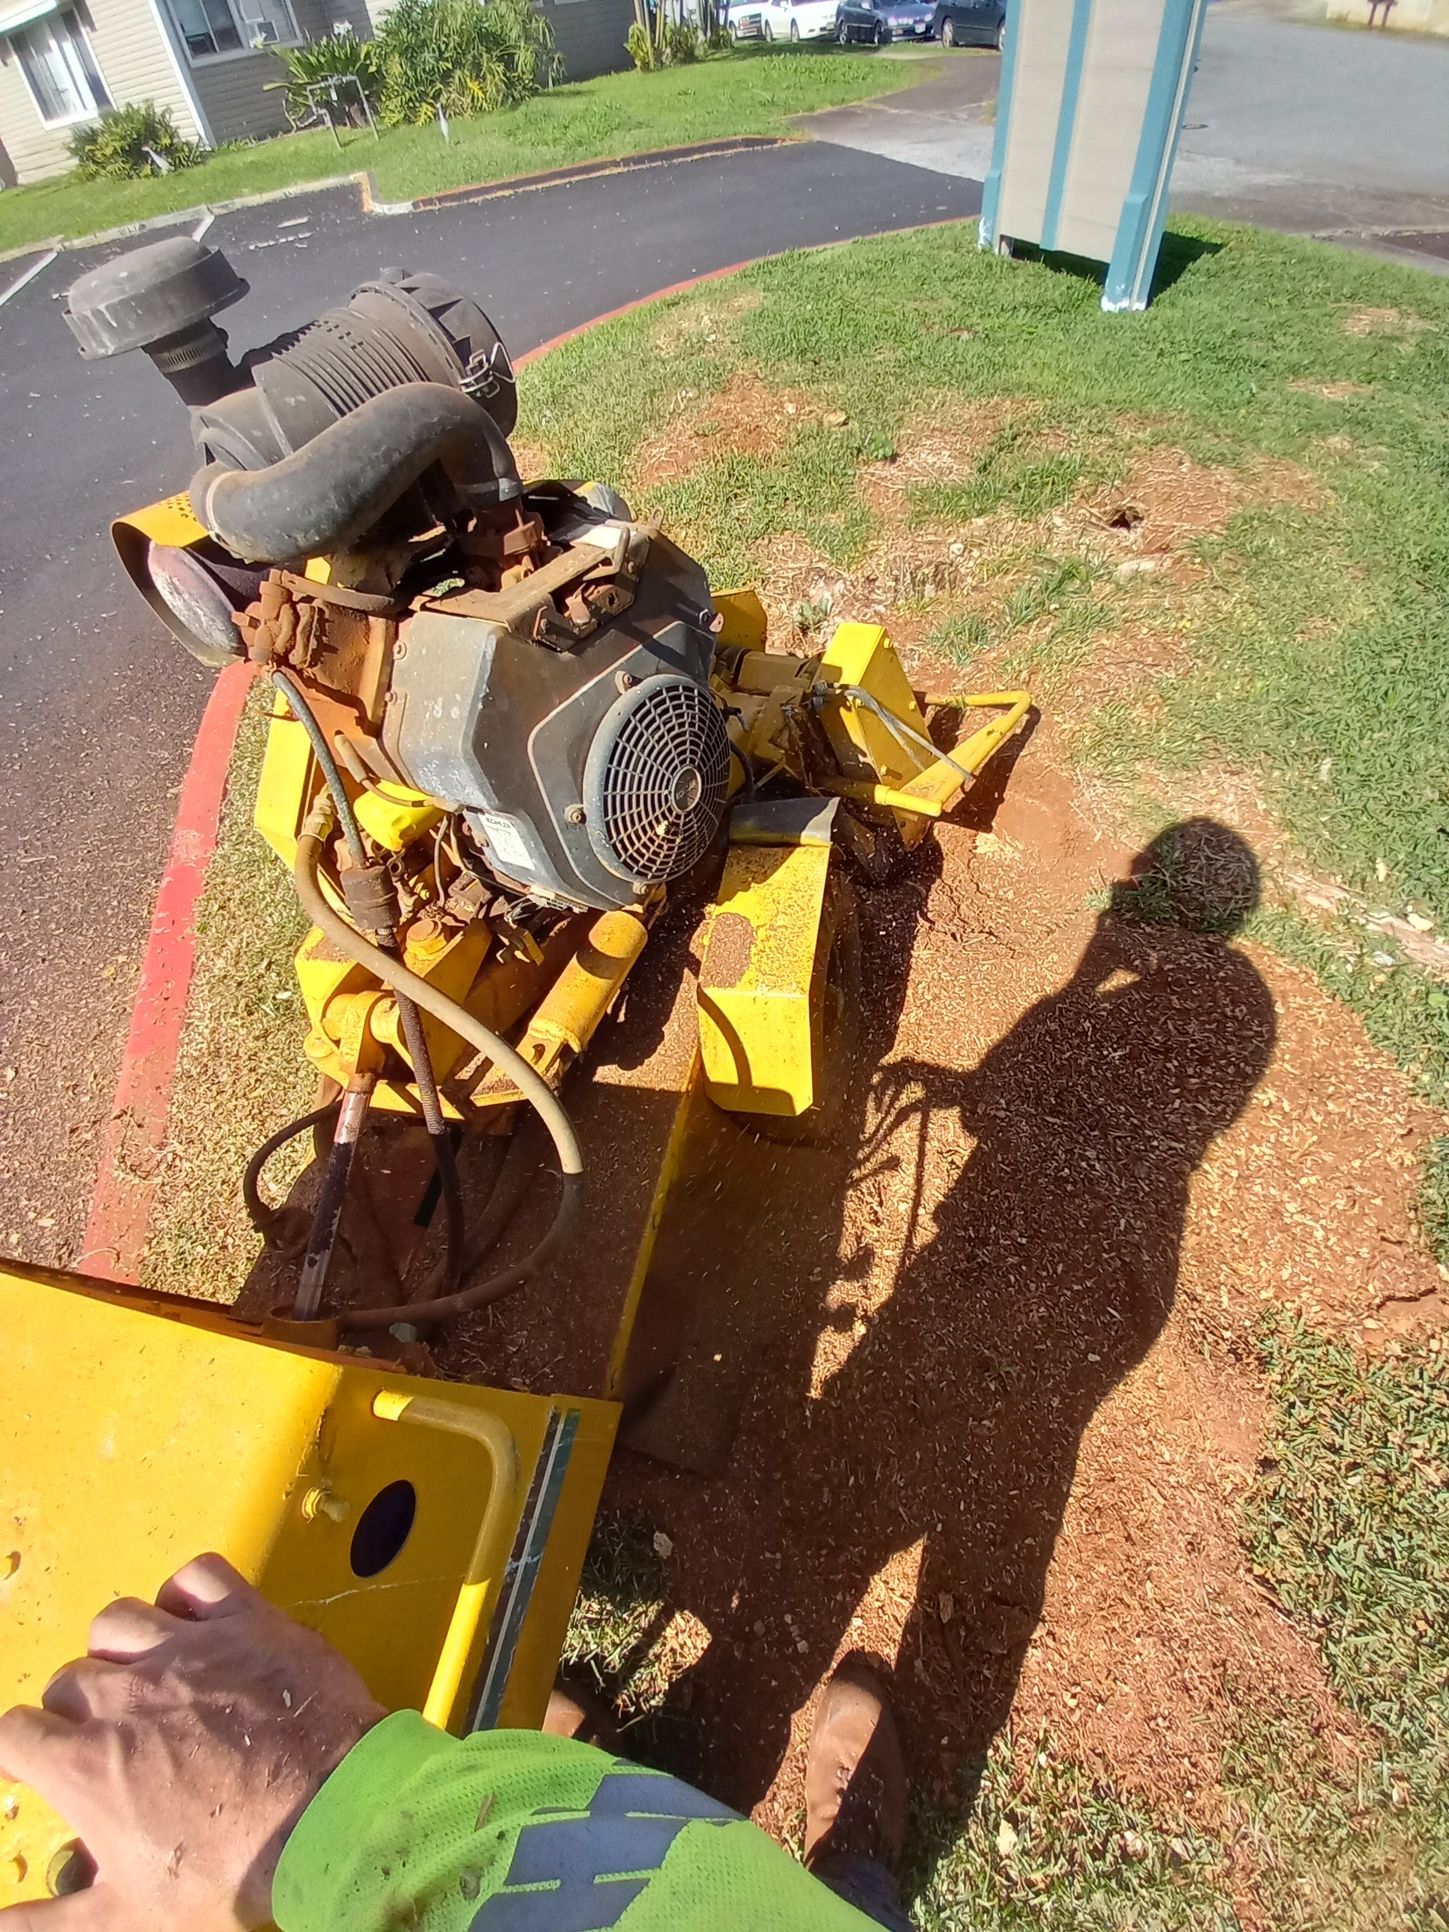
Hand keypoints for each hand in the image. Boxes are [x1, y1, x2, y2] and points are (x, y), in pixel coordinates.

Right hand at [0, 1554, 385, 1931]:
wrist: (332, 1817)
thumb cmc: (236, 1867)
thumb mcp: (127, 1918)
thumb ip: (46, 1927)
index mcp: (89, 1763)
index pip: (15, 1732)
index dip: (23, 1748)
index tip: (40, 1758)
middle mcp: (128, 1694)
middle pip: (69, 1677)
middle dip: (76, 1704)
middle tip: (107, 1732)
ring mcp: (189, 1648)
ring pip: (120, 1620)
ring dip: (120, 1646)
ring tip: (140, 1675)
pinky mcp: (246, 1620)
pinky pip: (198, 1576)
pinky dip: (187, 1591)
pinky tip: (193, 1620)